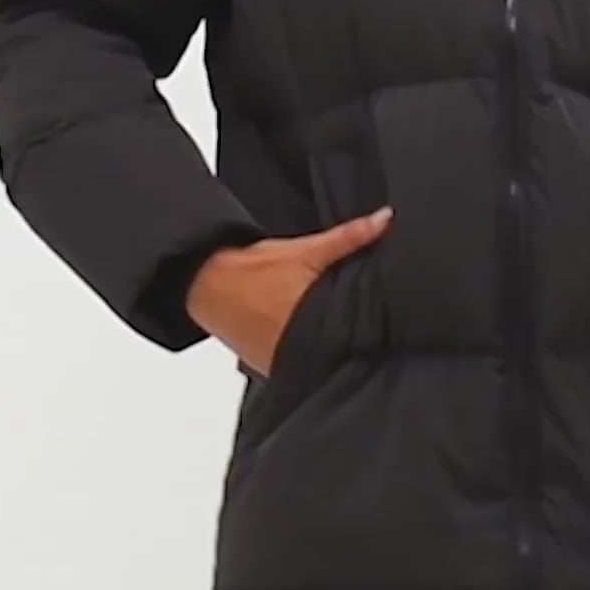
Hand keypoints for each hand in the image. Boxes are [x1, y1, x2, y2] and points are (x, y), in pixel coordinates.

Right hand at [186, 206, 392, 375]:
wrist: (204, 283)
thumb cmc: (251, 269)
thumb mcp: (305, 251)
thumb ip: (349, 237)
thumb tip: (384, 219)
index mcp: (311, 320)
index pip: (356, 335)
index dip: (372, 330)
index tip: (384, 323)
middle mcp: (296, 348)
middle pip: (339, 352)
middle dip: (350, 341)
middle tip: (362, 327)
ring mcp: (280, 363)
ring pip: (317, 363)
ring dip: (325, 353)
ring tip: (333, 336)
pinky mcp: (267, 370)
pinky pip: (296, 368)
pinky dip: (304, 358)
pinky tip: (309, 344)